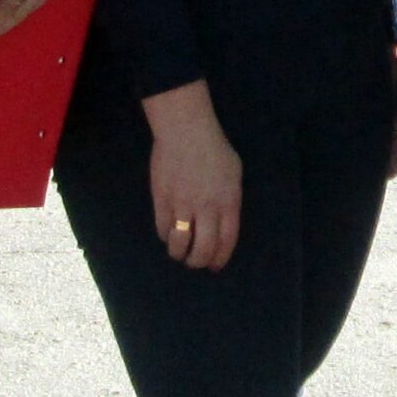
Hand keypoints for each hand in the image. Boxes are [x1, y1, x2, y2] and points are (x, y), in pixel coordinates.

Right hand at [144, 81, 241, 270]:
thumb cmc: (214, 149)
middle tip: (195, 261)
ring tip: (179, 253)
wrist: (185, 131)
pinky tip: (168, 233)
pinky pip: (163, 229)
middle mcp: (207, 208)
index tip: (214, 266)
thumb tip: (223, 222)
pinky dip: (165, 236)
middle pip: (203, 249)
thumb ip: (230, 200)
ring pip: (179, 244)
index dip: (219, 258)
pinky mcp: (162, 201)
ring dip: (179, 254)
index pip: (226, 241)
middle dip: (198, 261)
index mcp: (228, 202)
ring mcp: (183, 205)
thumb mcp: (234, 174)